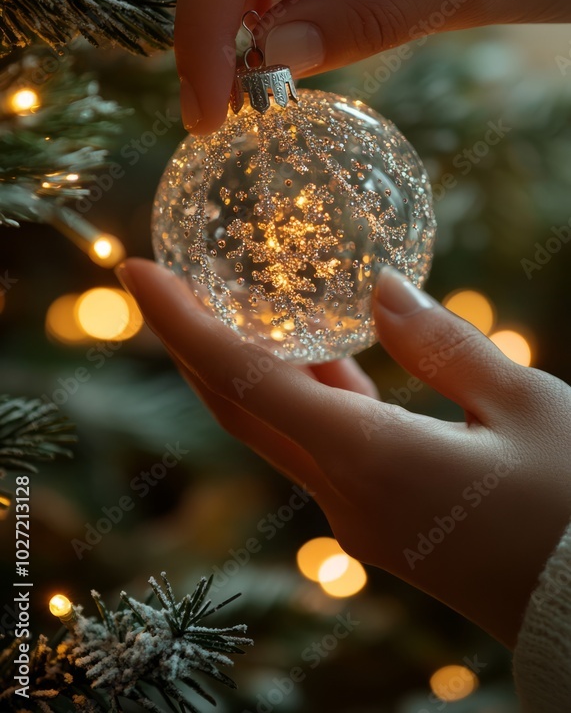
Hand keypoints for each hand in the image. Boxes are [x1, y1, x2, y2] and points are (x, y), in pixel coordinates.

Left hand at [116, 259, 570, 648]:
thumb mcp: (523, 404)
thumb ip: (442, 343)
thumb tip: (377, 288)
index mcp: (370, 459)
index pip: (244, 379)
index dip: (181, 321)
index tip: (134, 271)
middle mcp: (345, 494)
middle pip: (241, 407)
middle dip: (192, 341)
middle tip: (161, 280)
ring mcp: (360, 516)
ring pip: (281, 427)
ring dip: (248, 366)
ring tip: (234, 303)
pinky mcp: (383, 522)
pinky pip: (324, 446)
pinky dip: (307, 396)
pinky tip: (321, 356)